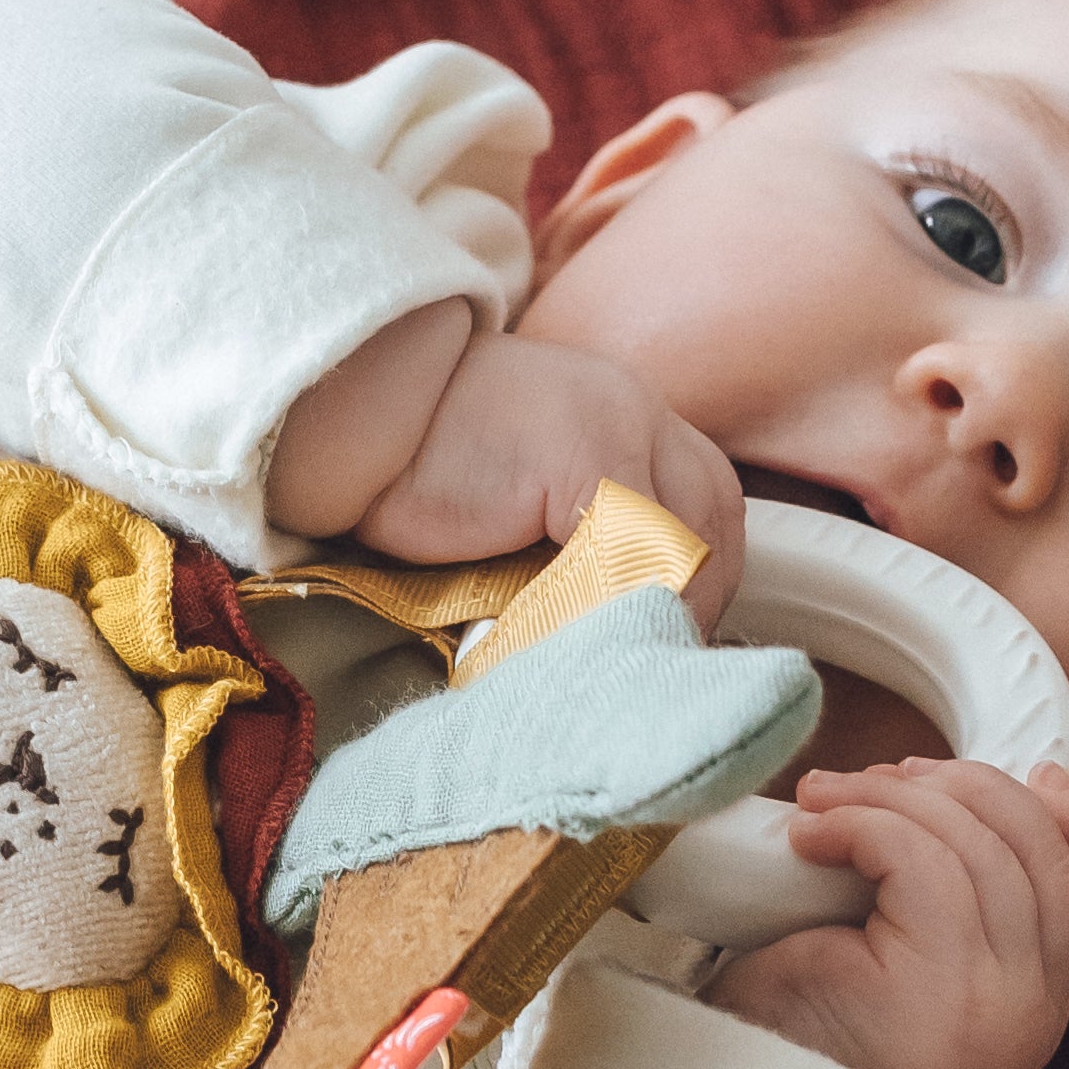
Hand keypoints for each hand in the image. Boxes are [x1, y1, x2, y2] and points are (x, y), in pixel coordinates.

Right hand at [315, 325, 745, 625]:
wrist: (353, 416)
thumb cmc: (425, 467)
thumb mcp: (528, 495)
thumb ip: (585, 536)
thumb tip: (626, 627)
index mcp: (629, 414)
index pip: (710, 504)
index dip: (701, 577)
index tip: (667, 637)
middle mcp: (637, 409)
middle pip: (715, 518)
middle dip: (696, 598)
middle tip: (651, 659)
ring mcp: (616, 423)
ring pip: (684, 539)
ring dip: (660, 607)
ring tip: (619, 659)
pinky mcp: (582, 451)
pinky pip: (633, 546)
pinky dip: (616, 601)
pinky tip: (585, 638)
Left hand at [709, 760, 1068, 1068]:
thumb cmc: (820, 1014)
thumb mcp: (913, 947)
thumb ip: (965, 892)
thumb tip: (968, 790)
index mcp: (1040, 999)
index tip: (1037, 772)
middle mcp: (1037, 1008)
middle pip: (1042, 850)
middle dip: (967, 785)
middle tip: (884, 774)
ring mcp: (999, 1002)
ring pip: (978, 846)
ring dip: (894, 795)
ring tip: (826, 798)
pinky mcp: (942, 988)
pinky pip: (920, 860)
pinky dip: (862, 823)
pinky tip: (809, 836)